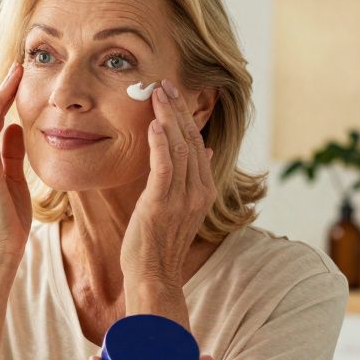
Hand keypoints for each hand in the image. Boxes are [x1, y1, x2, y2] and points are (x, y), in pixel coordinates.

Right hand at [0, 63, 31, 264]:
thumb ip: (13, 153)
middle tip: (18, 67)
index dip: (4, 99)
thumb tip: (15, 127)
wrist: (3, 249)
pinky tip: (2, 97)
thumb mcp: (16, 179)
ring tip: (15, 74)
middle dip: (2, 90)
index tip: (19, 78)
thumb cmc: (11, 220)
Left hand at [121, 79, 215, 286]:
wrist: (155, 276)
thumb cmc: (160, 243)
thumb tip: (204, 150)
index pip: (197, 144)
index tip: (175, 95)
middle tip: (166, 84)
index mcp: (203, 190)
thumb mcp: (182, 207)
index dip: (186, 117)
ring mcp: (181, 199)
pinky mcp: (161, 205)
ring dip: (168, 119)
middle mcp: (197, 192)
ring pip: (179, 149)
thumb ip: (192, 179)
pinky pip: (164, 169)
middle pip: (191, 141)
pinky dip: (160, 144)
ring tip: (158, 94)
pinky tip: (154, 124)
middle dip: (178, 110)